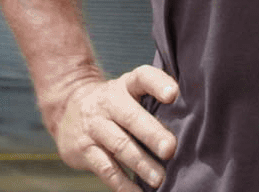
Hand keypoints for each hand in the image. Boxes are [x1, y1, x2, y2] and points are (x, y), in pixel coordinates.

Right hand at [50, 65, 180, 190]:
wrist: (68, 109)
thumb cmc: (114, 105)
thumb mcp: (129, 92)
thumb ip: (153, 102)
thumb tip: (191, 127)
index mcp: (125, 86)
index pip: (142, 77)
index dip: (158, 84)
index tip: (174, 94)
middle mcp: (108, 103)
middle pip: (131, 117)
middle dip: (152, 133)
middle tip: (170, 149)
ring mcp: (94, 126)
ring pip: (119, 145)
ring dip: (141, 164)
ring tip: (160, 179)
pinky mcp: (83, 150)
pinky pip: (106, 169)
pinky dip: (123, 184)